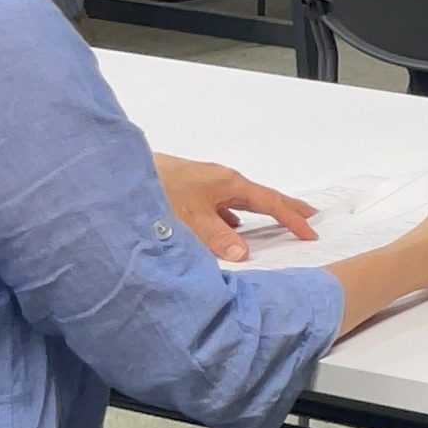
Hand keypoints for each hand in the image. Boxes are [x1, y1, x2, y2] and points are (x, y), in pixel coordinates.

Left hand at [155, 154, 313, 261]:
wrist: (117, 173)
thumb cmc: (156, 189)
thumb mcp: (191, 219)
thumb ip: (218, 238)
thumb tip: (243, 254)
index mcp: (228, 183)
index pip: (270, 203)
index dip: (292, 218)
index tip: (310, 231)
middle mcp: (219, 181)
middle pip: (260, 197)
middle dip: (285, 208)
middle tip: (308, 215)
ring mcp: (203, 184)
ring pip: (238, 202)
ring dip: (257, 213)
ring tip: (271, 225)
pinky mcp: (187, 191)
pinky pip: (220, 205)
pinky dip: (231, 217)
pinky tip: (225, 227)